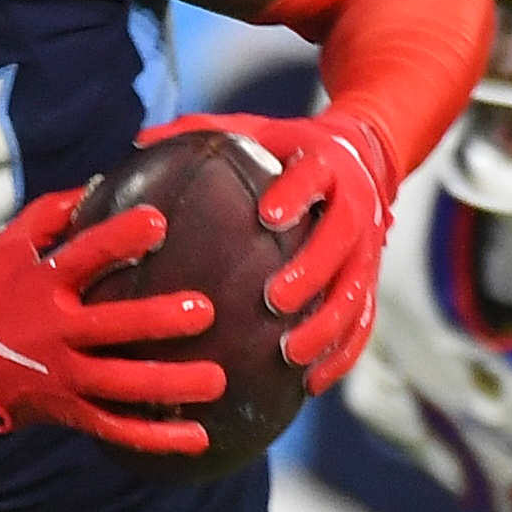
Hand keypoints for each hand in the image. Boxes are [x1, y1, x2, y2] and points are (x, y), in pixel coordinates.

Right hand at [0, 187, 223, 455]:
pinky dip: (155, 437)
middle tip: (205, 312)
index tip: (158, 222)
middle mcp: (53, 331)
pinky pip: (115, 427)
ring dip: (169, 384)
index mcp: (41, 284)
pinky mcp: (66, 410)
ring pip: (121, 383)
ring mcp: (61, 375)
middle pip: (112, 327)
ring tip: (216, 380)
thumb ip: (51, 215)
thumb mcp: (5, 247)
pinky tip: (197, 437)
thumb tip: (100, 182)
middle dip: (158, 321)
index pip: (83, 257)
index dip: (119, 238)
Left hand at [139, 112, 387, 392]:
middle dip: (312, 271)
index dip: (295, 195)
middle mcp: (357, 206)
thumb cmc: (291, 147)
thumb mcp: (255, 129)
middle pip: (342, 241)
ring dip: (327, 325)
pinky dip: (341, 353)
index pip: (314, 178)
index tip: (268, 215)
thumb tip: (139, 140)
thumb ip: (204, 133)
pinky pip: (364, 322)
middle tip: (274, 299)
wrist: (364, 156)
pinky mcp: (372, 280)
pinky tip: (310, 382)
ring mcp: (369, 249)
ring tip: (290, 354)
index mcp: (326, 164)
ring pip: (357, 292)